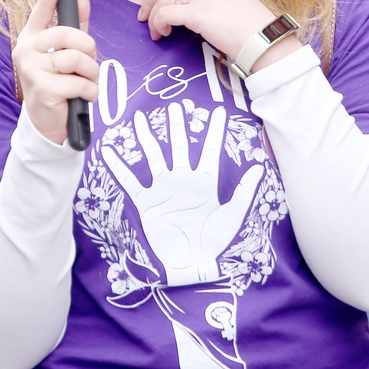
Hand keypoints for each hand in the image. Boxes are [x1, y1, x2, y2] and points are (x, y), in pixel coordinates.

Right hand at [13, 0, 97, 144]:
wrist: (48, 124)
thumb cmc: (60, 83)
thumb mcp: (69, 51)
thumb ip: (75, 22)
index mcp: (32, 37)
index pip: (42, 6)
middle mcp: (25, 49)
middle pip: (68, 35)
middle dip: (88, 50)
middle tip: (87, 65)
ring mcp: (31, 69)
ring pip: (77, 59)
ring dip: (90, 74)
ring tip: (83, 84)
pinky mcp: (42, 89)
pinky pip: (80, 82)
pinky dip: (89, 92)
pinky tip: (79, 98)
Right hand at [100, 101, 262, 285]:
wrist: (192, 264)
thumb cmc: (215, 241)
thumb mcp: (233, 214)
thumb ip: (244, 190)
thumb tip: (259, 167)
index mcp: (205, 181)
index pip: (210, 149)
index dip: (214, 131)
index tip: (219, 111)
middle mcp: (182, 180)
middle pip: (178, 145)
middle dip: (178, 125)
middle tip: (177, 104)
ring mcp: (162, 189)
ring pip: (153, 156)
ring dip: (147, 137)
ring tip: (141, 119)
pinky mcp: (146, 201)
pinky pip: (130, 180)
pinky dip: (119, 166)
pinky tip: (109, 150)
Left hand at [138, 0, 297, 71]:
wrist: (265, 39)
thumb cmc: (251, 26)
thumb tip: (187, 7)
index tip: (157, 3)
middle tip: (144, 16)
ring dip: (153, 16)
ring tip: (157, 32)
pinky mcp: (197, 13)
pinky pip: (164, 14)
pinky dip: (158, 24)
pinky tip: (163, 33)